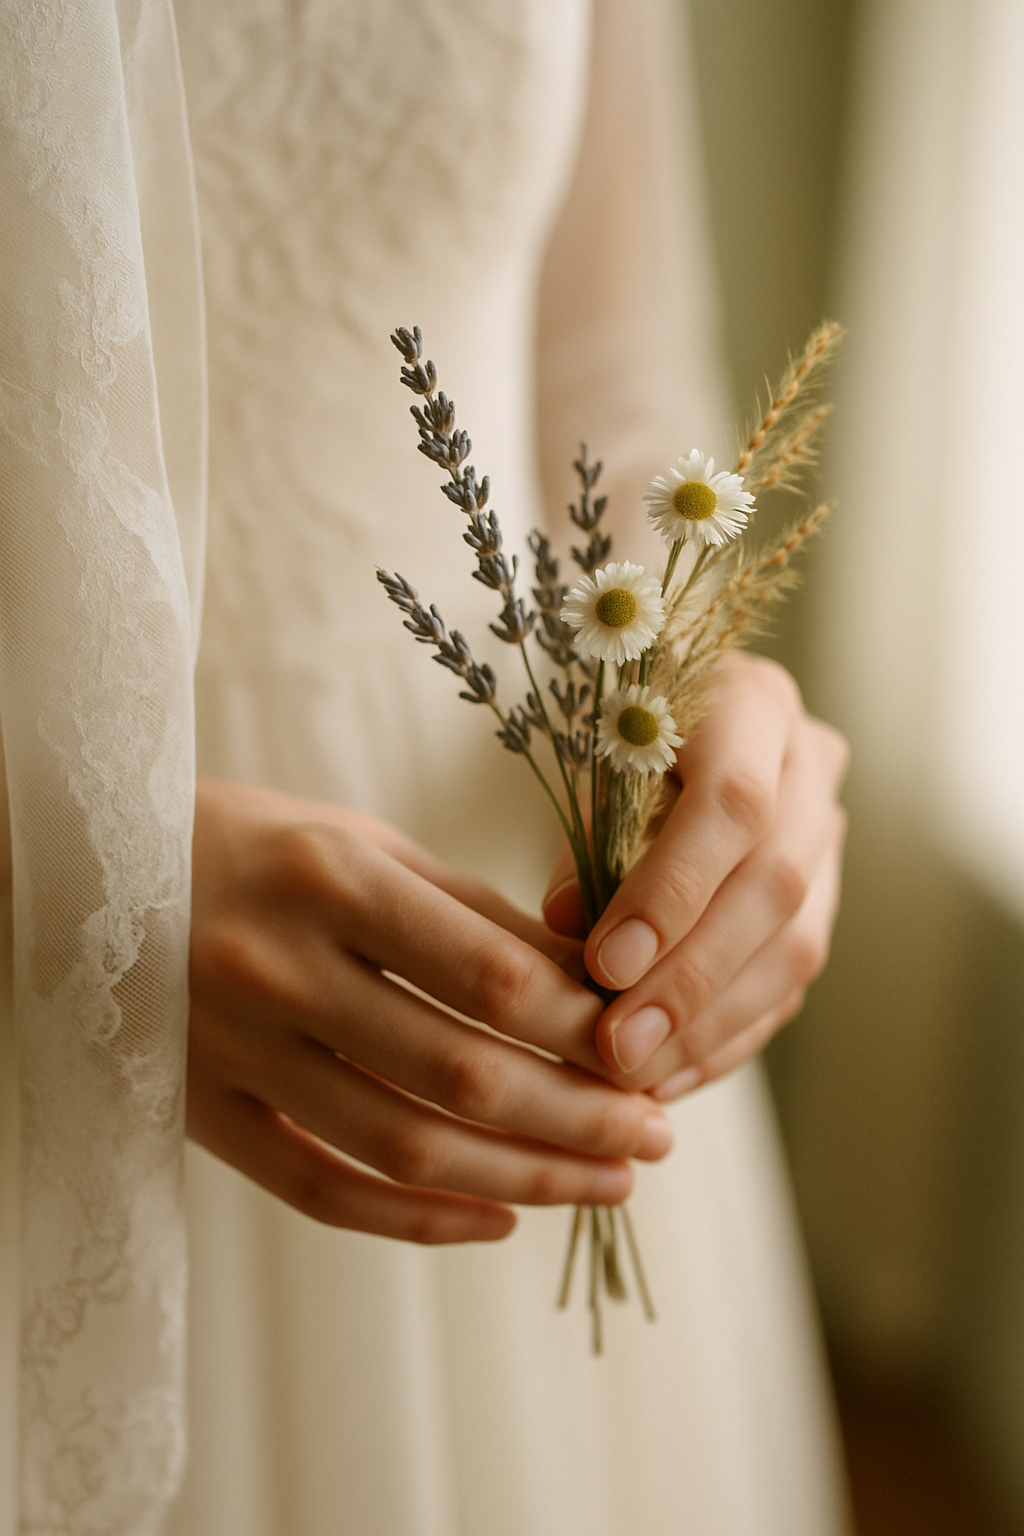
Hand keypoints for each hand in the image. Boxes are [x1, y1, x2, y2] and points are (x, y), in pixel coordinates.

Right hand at [188, 781, 672, 1244]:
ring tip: (607, 1182)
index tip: (650, 1054)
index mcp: (333, 879)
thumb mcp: (366, 846)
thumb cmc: (262, 847)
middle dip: (578, 1117)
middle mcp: (279, 968)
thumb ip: (472, 916)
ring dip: (522, 1178)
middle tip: (654, 1137)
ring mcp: (234, 1051)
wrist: (101, 869)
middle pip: (460, 1074)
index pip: (491, 978)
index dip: (586, 1030)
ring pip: (402, 1146)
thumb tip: (592, 989)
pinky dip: (417, 1220)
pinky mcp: (205, 1113)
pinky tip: (497, 1221)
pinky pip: (321, 1190)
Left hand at [543, 653, 847, 1097]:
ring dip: (711, 1023)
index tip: (607, 965)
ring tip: (635, 1074)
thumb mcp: (591, 762)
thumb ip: (586, 838)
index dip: (675, 891)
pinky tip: (667, 1075)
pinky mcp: (825, 899)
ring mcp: (829, 834)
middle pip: (773, 885)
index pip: (734, 803)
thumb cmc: (615, 736)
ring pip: (797, 944)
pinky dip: (726, 1037)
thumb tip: (569, 927)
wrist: (671, 723)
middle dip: (692, 977)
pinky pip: (789, 982)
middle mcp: (810, 764)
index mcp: (753, 703)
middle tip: (618, 1045)